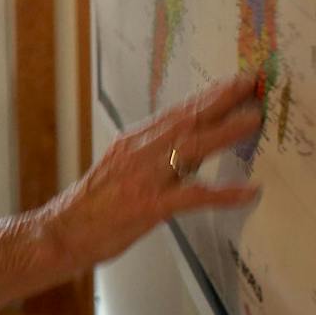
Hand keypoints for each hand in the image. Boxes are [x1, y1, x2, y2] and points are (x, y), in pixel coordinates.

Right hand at [47, 74, 264, 262]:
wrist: (62, 232)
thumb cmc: (92, 206)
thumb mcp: (121, 168)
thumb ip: (152, 155)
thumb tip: (190, 147)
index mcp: (133, 141)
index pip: (177, 112)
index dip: (207, 96)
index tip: (233, 82)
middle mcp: (140, 151)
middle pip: (187, 119)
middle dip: (221, 99)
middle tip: (250, 82)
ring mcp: (145, 177)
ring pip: (191, 147)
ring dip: (225, 131)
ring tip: (254, 119)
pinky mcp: (150, 205)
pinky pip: (194, 197)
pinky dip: (223, 193)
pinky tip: (248, 191)